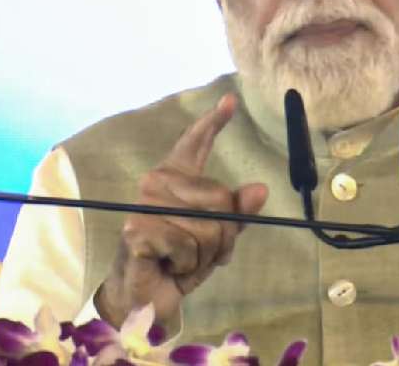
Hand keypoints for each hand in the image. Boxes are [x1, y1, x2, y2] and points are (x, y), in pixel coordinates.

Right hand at [96, 94, 267, 327]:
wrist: (146, 297)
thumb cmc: (179, 261)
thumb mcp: (215, 237)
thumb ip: (237, 213)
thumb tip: (261, 190)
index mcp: (176, 179)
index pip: (194, 143)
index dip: (213, 122)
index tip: (230, 100)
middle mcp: (157, 183)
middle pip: (220, 199)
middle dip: (222, 236)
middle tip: (201, 254)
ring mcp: (145, 204)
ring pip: (208, 227)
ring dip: (205, 255)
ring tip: (182, 261)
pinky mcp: (138, 228)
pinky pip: (187, 246)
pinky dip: (187, 265)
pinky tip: (168, 265)